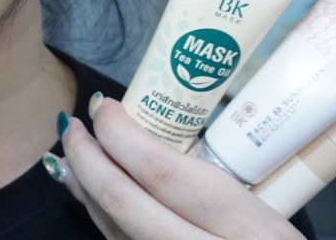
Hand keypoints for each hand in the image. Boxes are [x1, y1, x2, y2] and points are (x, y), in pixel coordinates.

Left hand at [52, 96, 301, 239]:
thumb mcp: (267, 216)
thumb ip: (209, 181)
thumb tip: (145, 135)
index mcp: (244, 228)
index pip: (162, 172)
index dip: (120, 134)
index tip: (104, 106)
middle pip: (123, 201)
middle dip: (86, 158)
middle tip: (72, 126)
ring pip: (111, 228)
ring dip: (81, 187)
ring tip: (68, 154)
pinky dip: (97, 216)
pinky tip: (84, 195)